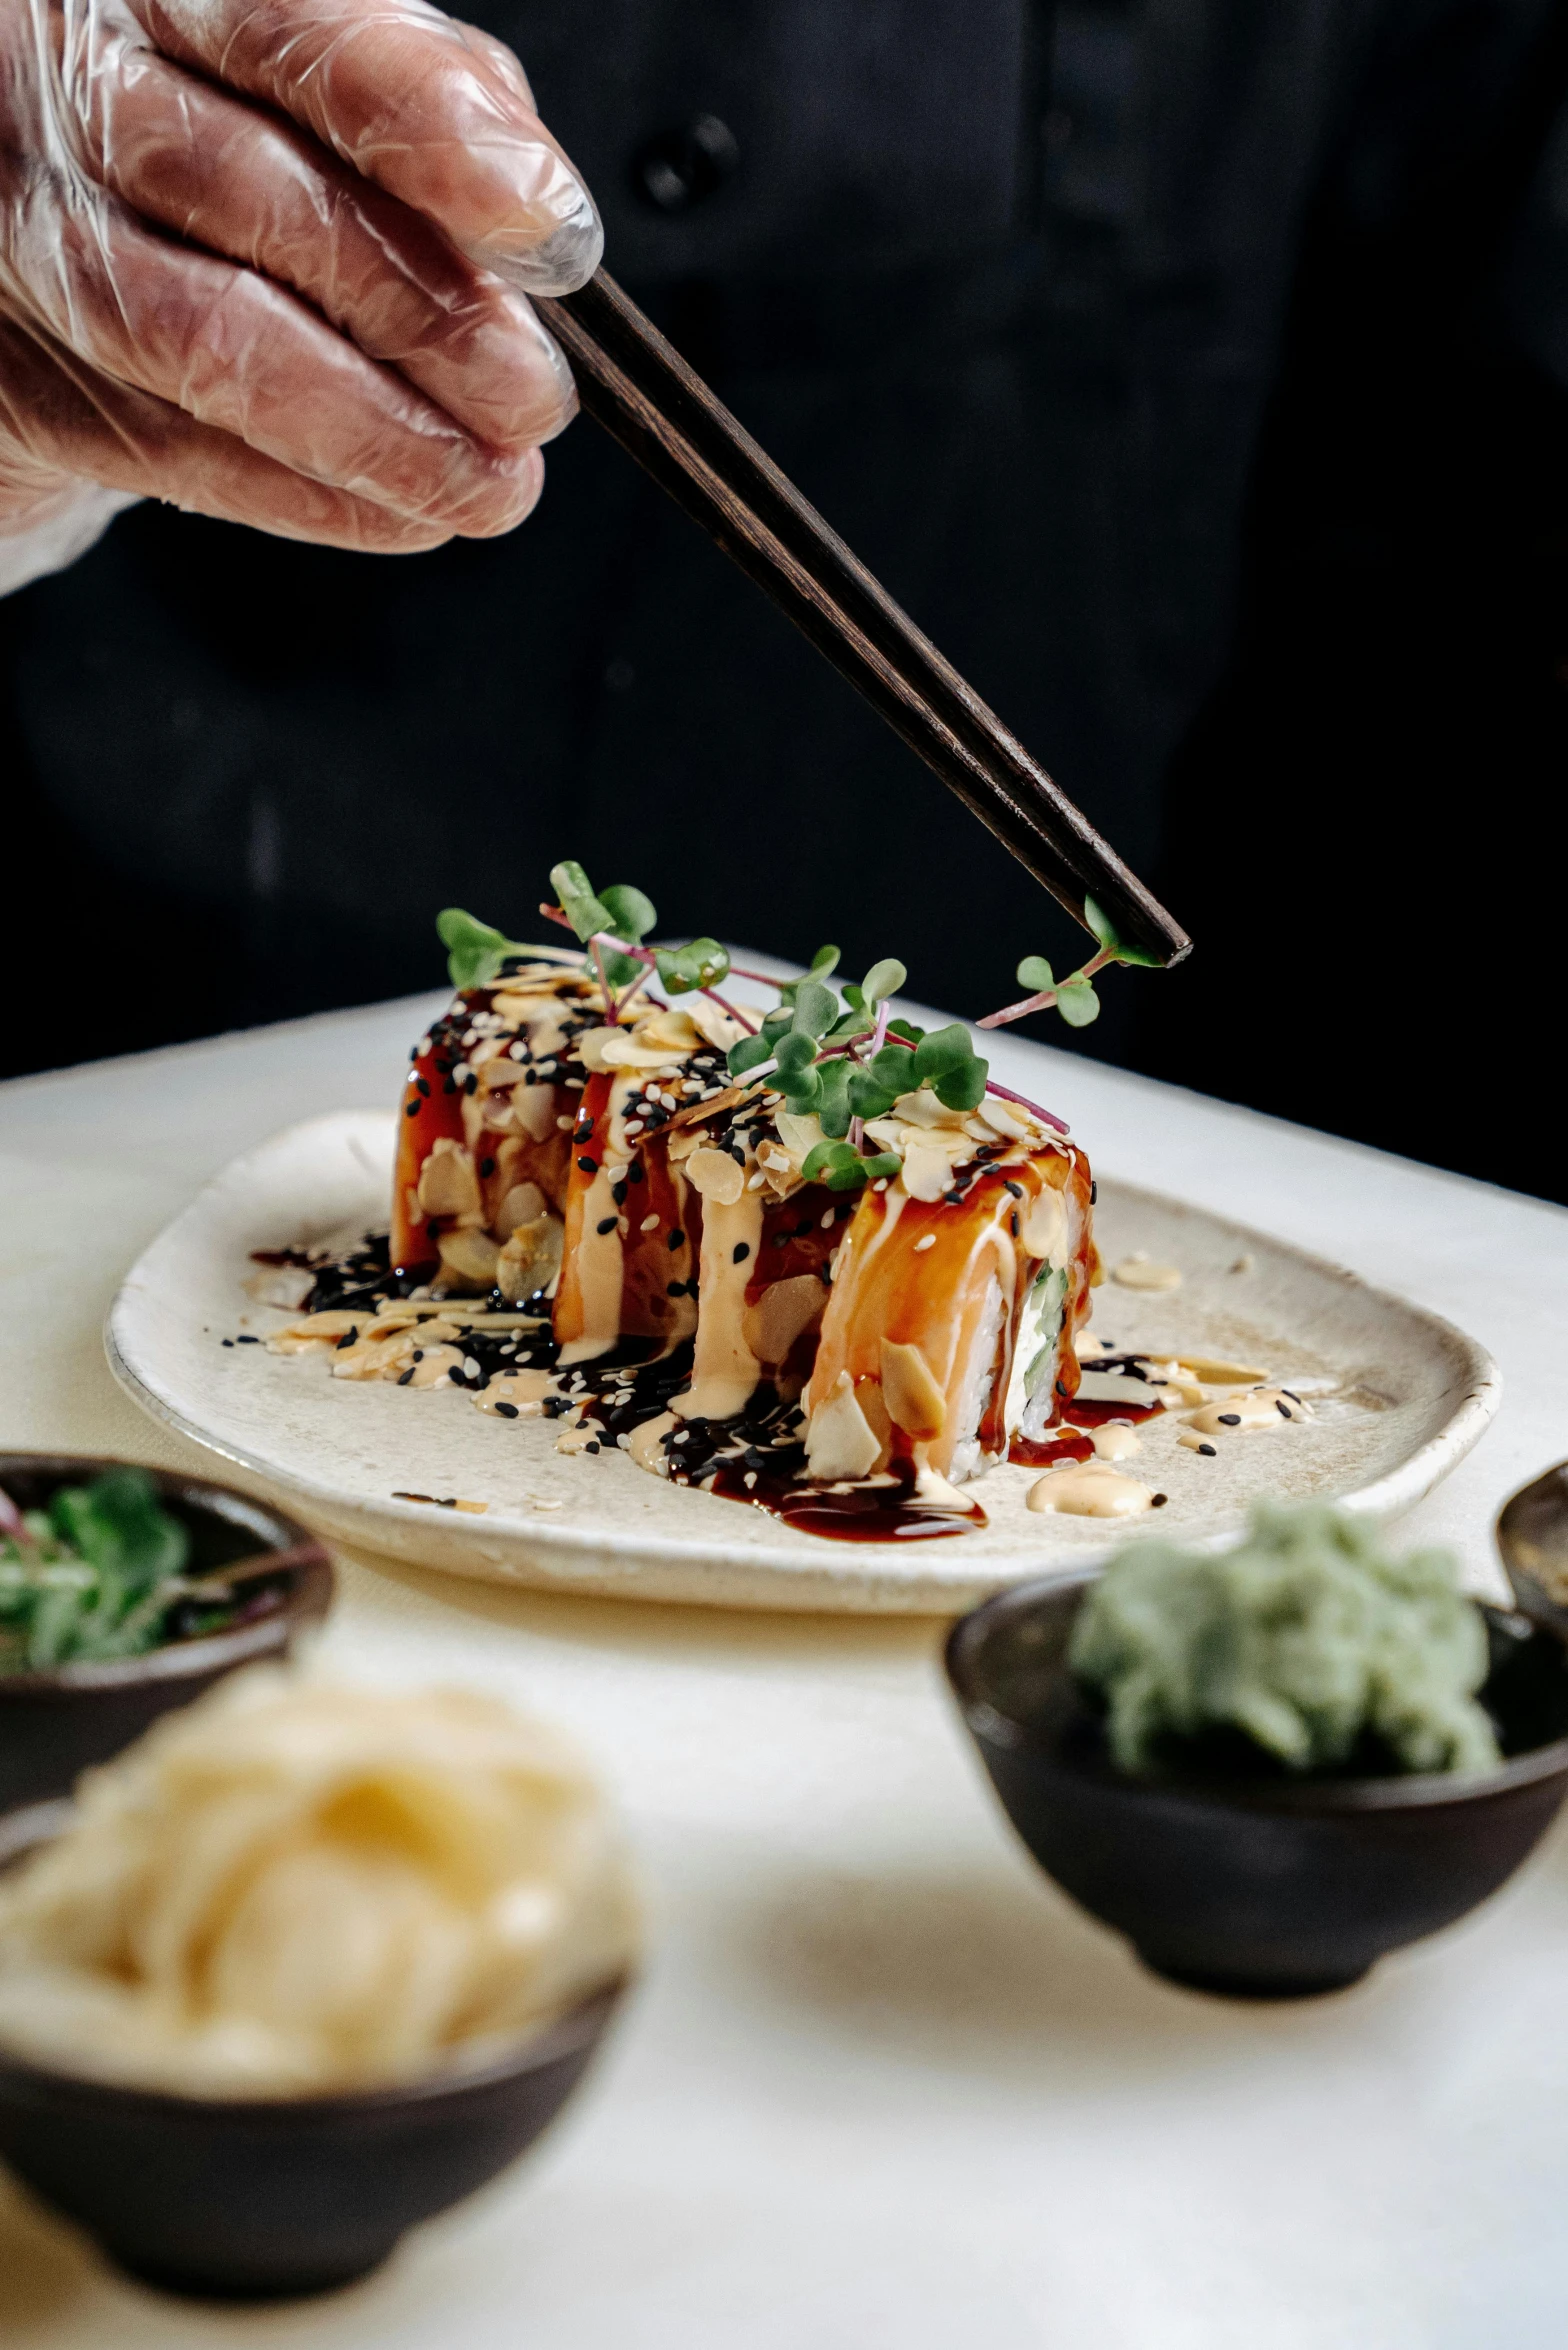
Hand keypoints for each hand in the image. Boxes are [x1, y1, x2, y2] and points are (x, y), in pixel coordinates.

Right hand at [0, 0, 599, 555]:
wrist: (39, 243)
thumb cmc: (210, 148)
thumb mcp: (318, 88)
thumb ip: (424, 113)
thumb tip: (538, 229)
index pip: (301, 40)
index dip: (437, 138)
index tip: (548, 234)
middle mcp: (76, 96)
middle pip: (260, 199)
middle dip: (427, 315)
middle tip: (532, 395)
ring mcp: (35, 240)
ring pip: (215, 341)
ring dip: (381, 434)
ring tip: (488, 481)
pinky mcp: (30, 381)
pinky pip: (183, 453)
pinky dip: (318, 499)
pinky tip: (407, 514)